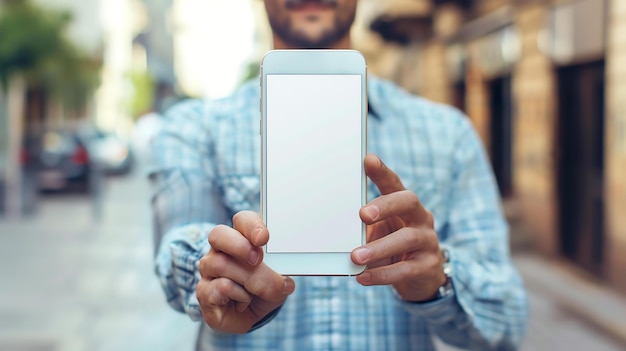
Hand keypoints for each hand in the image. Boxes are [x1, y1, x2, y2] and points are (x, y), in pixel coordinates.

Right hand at [196, 211, 295, 333]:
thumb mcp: (279, 281)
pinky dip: (239, 296)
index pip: (242, 220)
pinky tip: (244, 302)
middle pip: (218, 235)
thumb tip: (284, 280)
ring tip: (260, 291)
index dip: (252, 226)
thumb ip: (280, 275)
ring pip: (220, 264)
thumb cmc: (264, 290)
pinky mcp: (204, 291)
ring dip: (248, 279)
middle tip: (257, 259)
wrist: (253, 318)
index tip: (264, 238)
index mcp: (241, 238)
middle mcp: (220, 250)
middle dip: (239, 245)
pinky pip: (220, 287)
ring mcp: (208, 270)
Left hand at [351, 154, 446, 301]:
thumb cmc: (392, 246)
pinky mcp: (427, 266)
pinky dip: (382, 274)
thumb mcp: (378, 231)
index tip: (368, 160)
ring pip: (406, 239)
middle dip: (385, 206)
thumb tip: (331, 221)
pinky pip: (405, 270)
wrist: (421, 276)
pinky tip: (363, 277)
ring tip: (355, 256)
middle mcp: (420, 218)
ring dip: (379, 247)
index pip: (394, 183)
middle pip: (408, 202)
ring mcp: (427, 241)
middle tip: (362, 214)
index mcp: (405, 204)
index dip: (382, 172)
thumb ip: (363, 223)